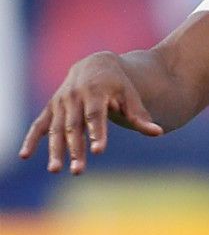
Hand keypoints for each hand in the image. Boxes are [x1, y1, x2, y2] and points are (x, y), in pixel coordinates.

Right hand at [17, 52, 164, 174]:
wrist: (95, 64)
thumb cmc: (118, 85)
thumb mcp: (131, 97)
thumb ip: (141, 116)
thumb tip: (158, 133)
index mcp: (96, 92)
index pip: (96, 116)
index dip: (97, 133)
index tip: (99, 151)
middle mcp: (75, 97)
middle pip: (74, 127)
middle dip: (75, 149)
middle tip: (78, 170)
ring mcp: (60, 103)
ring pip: (57, 129)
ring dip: (55, 150)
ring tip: (56, 170)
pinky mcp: (51, 108)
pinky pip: (39, 125)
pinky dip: (31, 139)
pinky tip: (25, 156)